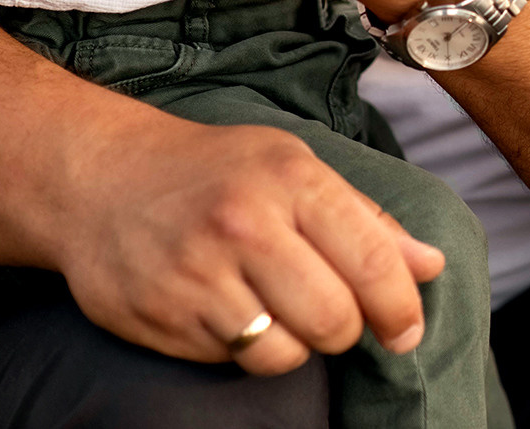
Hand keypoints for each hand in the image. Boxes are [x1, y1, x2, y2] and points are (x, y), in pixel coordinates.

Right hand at [57, 107, 444, 373]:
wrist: (100, 177)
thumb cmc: (216, 171)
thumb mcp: (295, 168)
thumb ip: (365, 220)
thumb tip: (430, 266)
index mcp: (291, 180)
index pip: (373, 262)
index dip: (401, 308)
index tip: (406, 331)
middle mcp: (245, 226)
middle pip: (333, 320)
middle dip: (345, 331)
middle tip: (332, 316)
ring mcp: (197, 275)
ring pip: (283, 354)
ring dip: (294, 345)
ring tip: (276, 311)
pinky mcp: (160, 317)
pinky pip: (230, 361)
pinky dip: (242, 349)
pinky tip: (228, 311)